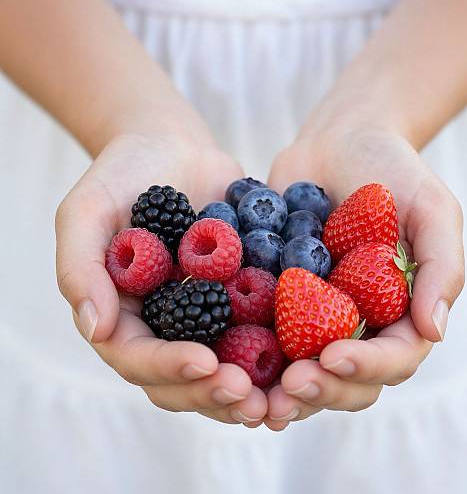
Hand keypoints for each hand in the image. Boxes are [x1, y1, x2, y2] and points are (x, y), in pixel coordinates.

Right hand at [56, 133, 267, 424]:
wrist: (172, 146)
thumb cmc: (122, 174)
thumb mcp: (87, 211)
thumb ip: (80, 266)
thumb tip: (96, 328)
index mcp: (124, 315)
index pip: (139, 358)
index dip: (169, 367)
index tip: (204, 362)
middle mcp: (165, 325)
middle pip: (184, 378)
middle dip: (214, 392)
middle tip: (250, 398)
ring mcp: (205, 314)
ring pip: (225, 367)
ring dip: (251, 389)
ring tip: (281, 400)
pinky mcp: (241, 296)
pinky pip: (258, 330)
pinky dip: (280, 352)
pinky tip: (306, 360)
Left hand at [263, 128, 464, 429]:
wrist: (337, 140)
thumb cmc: (390, 169)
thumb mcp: (430, 208)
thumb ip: (442, 267)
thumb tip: (435, 330)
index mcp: (399, 310)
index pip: (393, 357)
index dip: (366, 365)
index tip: (333, 355)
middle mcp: (359, 321)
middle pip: (347, 378)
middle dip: (322, 388)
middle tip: (291, 385)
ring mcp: (316, 313)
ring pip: (304, 368)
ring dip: (283, 389)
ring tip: (258, 396)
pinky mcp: (279, 298)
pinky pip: (265, 334)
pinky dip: (248, 354)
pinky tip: (227, 363)